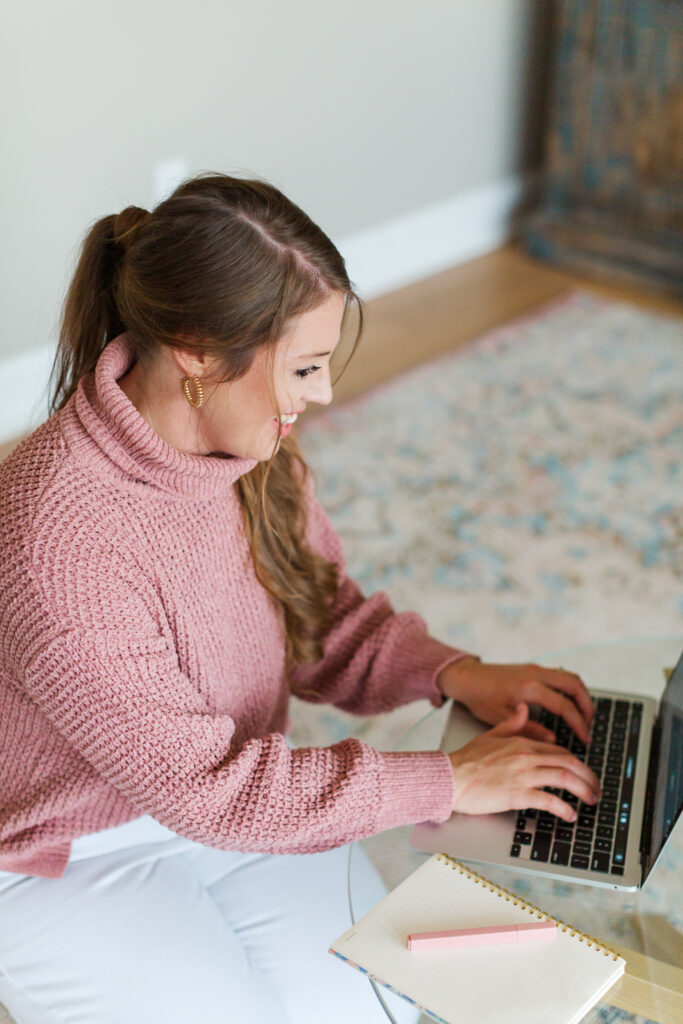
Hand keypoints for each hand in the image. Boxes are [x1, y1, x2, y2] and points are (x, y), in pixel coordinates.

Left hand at [437, 656, 593, 742]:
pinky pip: (561, 675)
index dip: (578, 724)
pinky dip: (571, 688)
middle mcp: (536, 674)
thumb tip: (552, 740)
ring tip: (583, 716)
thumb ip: (528, 729)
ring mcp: (536, 669)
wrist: (467, 677)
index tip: (585, 738)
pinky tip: (569, 702)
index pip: (564, 706)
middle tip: (589, 726)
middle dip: (587, 706)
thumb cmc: (479, 697)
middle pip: (575, 685)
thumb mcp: (500, 718)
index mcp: (529, 688)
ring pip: (570, 677)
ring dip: (581, 695)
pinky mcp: (533, 668)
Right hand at [447, 703, 600, 820]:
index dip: (578, 764)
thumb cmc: (466, 759)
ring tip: (591, 801)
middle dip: (589, 777)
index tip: (584, 775)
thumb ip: (510, 723)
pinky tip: (570, 815)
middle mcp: (526, 756)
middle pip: (569, 763)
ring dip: (584, 791)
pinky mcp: (517, 794)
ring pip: (565, 778)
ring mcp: (523, 775)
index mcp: (521, 743)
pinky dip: (564, 808)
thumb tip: (524, 709)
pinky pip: (549, 800)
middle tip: (596, 790)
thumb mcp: (490, 734)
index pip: (559, 751)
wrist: (450, 776)